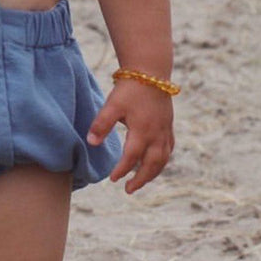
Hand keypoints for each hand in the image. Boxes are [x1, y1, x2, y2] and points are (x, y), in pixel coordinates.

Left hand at [86, 78, 174, 193]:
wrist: (151, 70)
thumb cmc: (130, 88)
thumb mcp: (112, 104)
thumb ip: (102, 124)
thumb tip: (91, 143)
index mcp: (143, 131)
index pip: (132, 157)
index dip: (122, 170)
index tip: (112, 179)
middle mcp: (157, 134)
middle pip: (152, 164)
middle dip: (141, 179)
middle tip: (128, 190)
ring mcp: (165, 130)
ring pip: (163, 159)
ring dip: (153, 173)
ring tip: (141, 181)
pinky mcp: (168, 125)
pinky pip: (169, 149)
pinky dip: (163, 160)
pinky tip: (156, 162)